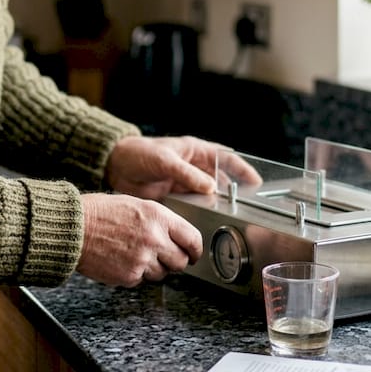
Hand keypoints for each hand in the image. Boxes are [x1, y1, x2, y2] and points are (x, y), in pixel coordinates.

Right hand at [76, 193, 203, 286]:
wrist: (72, 229)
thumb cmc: (98, 213)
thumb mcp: (136, 205)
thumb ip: (158, 220)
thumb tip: (175, 236)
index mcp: (158, 217)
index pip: (192, 239)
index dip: (195, 249)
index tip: (194, 254)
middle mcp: (154, 239)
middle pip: (181, 262)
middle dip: (176, 262)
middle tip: (166, 258)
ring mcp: (142, 260)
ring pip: (162, 274)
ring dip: (154, 268)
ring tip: (134, 254)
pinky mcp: (129, 276)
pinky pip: (141, 280)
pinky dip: (135, 273)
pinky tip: (121, 259)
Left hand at [104, 135, 258, 199]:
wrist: (115, 167)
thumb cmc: (138, 154)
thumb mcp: (165, 160)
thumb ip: (187, 174)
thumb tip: (210, 186)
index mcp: (195, 151)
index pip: (226, 158)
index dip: (242, 169)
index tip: (255, 182)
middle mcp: (193, 167)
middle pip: (220, 180)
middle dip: (231, 191)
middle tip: (241, 204)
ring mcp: (185, 183)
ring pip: (208, 194)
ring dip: (215, 203)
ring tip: (224, 214)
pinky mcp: (175, 197)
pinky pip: (193, 205)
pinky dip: (200, 212)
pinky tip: (204, 220)